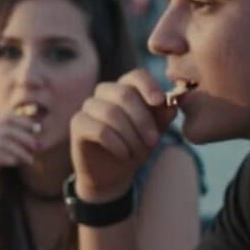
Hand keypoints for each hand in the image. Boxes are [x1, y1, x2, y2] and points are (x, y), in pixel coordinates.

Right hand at [0, 111, 43, 211]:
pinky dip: (9, 158)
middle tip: (37, 147)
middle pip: (7, 128)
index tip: (39, 130)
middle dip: (25, 137)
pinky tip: (17, 164)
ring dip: (21, 151)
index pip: (6, 117)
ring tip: (31, 160)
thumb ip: (7, 140)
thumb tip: (34, 132)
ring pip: (4, 142)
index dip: (24, 122)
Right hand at [70, 69, 174, 203]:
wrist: (112, 173)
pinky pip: (100, 129)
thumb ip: (162, 117)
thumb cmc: (134, 147)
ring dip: (130, 135)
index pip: (136, 76)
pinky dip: (117, 144)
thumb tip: (172, 106)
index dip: (148, 86)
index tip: (160, 102)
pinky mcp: (77, 124)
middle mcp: (104, 93)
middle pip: (124, 94)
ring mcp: (88, 107)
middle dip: (142, 119)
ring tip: (138, 152)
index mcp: (125, 89)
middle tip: (154, 141)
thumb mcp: (154, 132)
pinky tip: (124, 155)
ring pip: (111, 112)